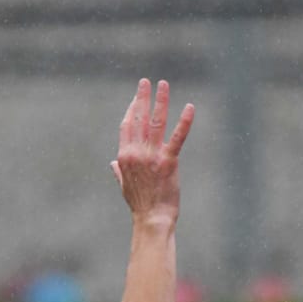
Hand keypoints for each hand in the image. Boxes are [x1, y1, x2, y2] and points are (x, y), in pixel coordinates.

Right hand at [112, 79, 193, 225]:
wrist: (152, 219)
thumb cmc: (140, 204)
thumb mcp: (124, 186)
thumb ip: (119, 171)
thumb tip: (112, 163)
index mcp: (125, 156)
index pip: (127, 126)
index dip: (132, 109)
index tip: (137, 97)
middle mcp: (136, 153)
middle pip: (139, 118)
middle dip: (143, 98)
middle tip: (146, 82)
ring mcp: (152, 156)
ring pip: (156, 122)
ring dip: (160, 101)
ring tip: (163, 85)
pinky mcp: (169, 162)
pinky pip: (177, 137)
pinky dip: (184, 122)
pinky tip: (190, 107)